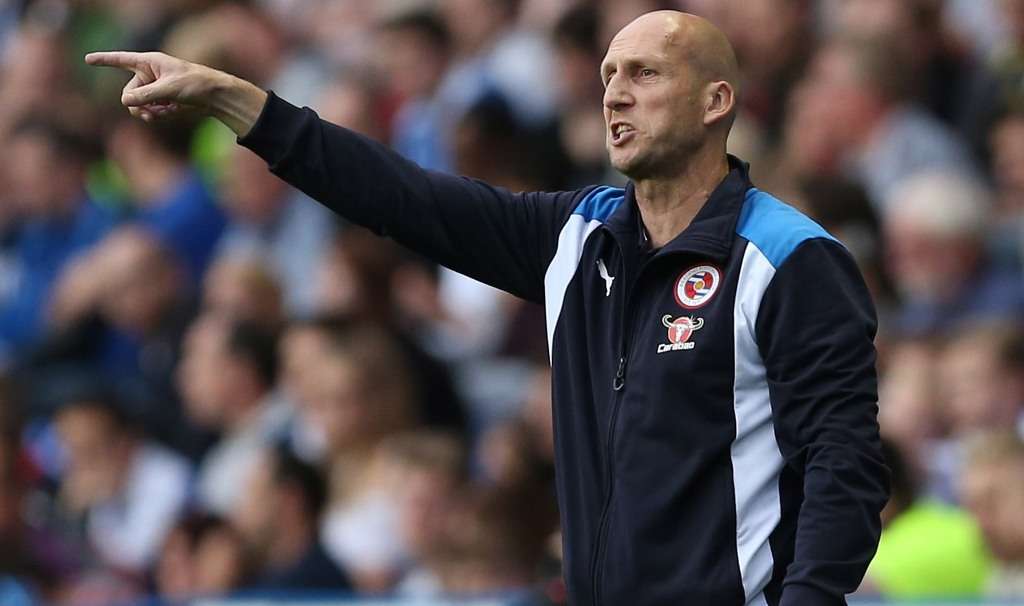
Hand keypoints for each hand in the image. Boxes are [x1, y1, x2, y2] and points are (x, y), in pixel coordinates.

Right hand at [84, 51, 218, 120]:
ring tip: (162, 113)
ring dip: (147, 112)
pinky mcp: (162, 102)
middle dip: (138, 104)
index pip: (121, 60)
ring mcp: (155, 90)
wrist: (216, 97)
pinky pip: (150, 112)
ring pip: (138, 106)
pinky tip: (172, 112)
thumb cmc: (196, 84)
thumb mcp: (170, 89)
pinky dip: (158, 115)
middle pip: (129, 93)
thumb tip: (126, 102)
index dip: (104, 60)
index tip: (87, 59)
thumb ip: (146, 95)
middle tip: (151, 110)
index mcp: (149, 62)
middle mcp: (150, 75)